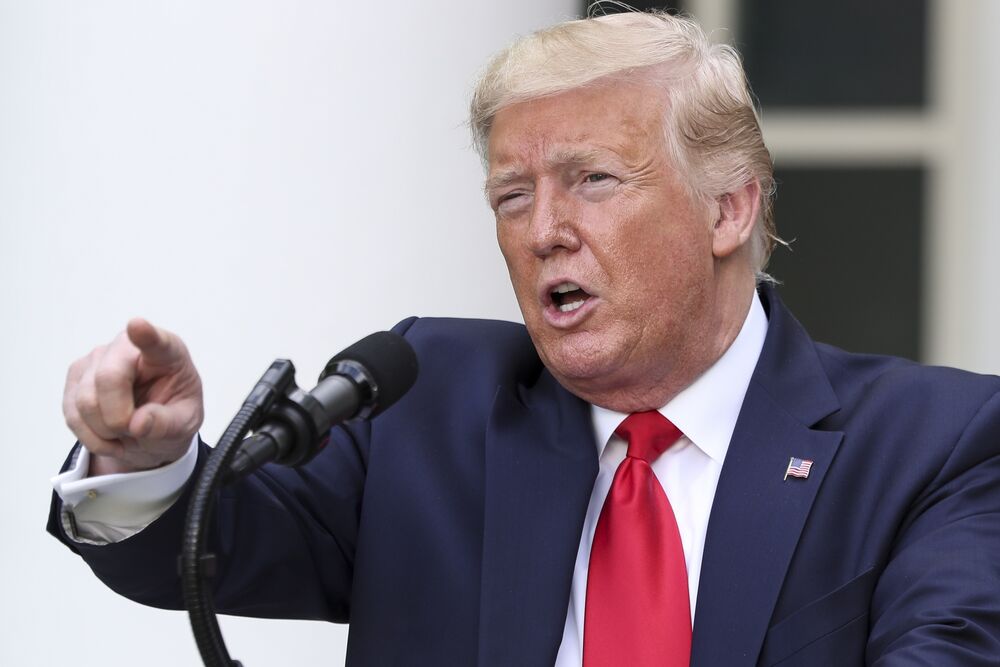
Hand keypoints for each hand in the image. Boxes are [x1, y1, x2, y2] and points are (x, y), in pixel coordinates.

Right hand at [63, 318, 203, 475]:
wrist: (150, 425)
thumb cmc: (173, 414)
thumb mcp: (185, 425)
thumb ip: (167, 424)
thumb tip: (137, 424)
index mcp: (168, 352)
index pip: (155, 340)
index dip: (145, 334)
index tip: (137, 325)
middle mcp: (128, 346)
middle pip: (108, 378)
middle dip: (117, 418)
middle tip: (134, 432)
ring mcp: (98, 357)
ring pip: (86, 400)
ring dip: (105, 431)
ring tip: (127, 433)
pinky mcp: (76, 374)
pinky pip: (72, 414)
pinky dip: (91, 436)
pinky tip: (110, 437)